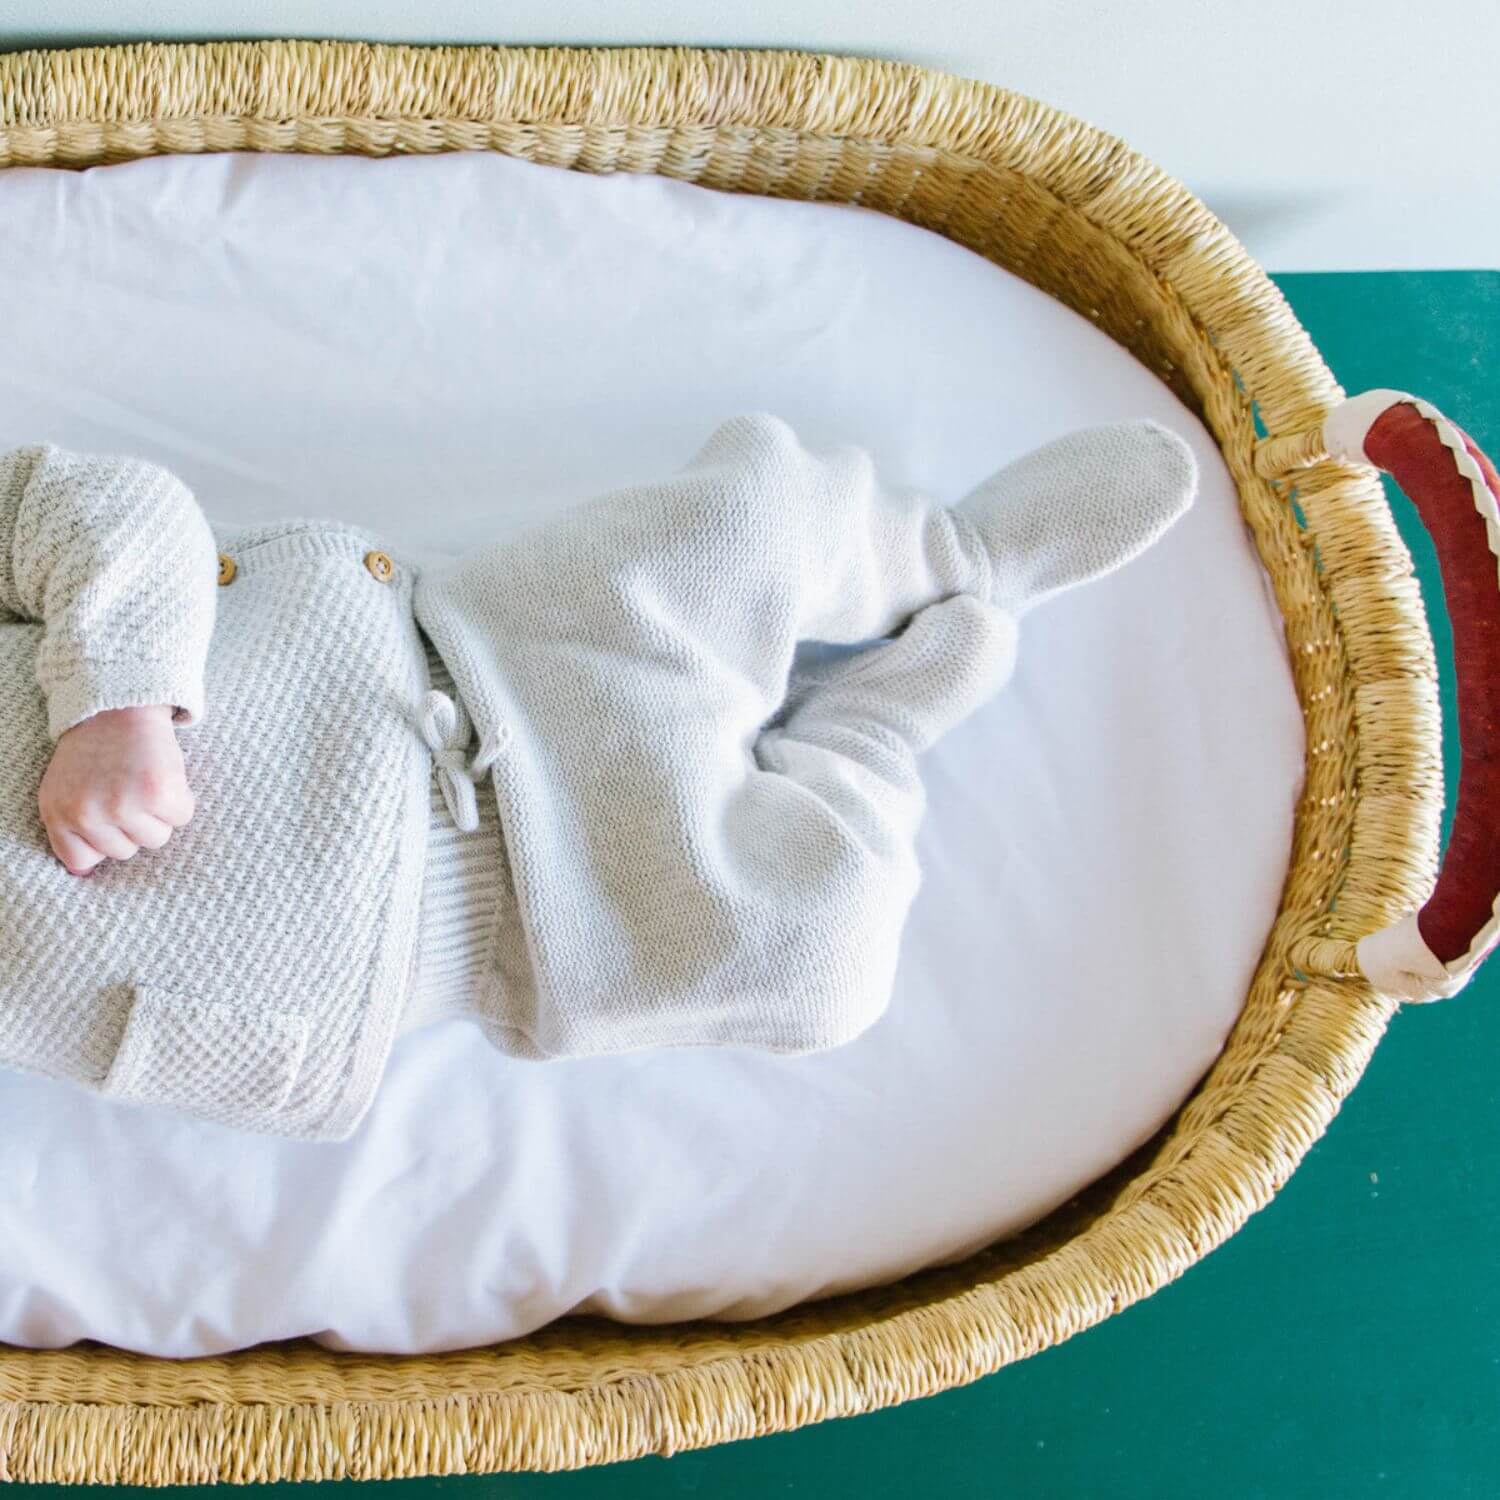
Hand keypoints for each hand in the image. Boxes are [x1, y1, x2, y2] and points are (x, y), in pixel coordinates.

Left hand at [38, 705, 194, 875]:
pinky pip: (181, 817)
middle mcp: (86, 813)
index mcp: (57, 813)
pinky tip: (165, 776)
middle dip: (134, 824)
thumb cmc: (95, 749)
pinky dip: (181, 799)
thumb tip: (84, 876)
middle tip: (128, 789)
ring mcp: (122, 805)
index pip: (82, 861)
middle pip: (126, 851)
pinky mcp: (157, 793)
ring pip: (157, 838)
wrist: (118, 705)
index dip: (102, 841)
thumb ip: (69, 829)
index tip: (108, 818)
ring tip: (146, 781)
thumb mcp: (64, 788)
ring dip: (160, 813)